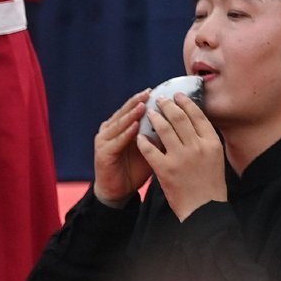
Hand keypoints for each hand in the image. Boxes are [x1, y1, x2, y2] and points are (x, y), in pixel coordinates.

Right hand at [92, 91, 153, 205]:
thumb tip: (178, 120)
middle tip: (150, 92)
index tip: (157, 90)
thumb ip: (157, 135)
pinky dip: (126, 133)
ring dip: (131, 114)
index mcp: (120, 126)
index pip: (132, 108)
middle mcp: (110, 129)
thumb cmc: (135, 168)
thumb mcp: (149, 148)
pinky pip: (116, 141)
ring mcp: (104, 141)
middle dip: (138, 101)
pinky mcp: (103, 154)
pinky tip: (135, 127)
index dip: (143, 99)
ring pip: (120, 124)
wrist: (118, 190)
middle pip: (125, 112)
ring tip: (143, 105)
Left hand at [136, 93, 228, 219]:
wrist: (204, 209)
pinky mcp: (166, 170)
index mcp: (211, 142)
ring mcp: (181, 158)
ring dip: (155, 118)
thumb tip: (194, 121)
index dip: (186, 102)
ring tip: (149, 112)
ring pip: (164, 129)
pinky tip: (140, 136)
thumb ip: (205, 140)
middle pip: (179, 118)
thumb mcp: (215, 158)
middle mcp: (197, 147)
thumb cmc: (210, 184)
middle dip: (168, 105)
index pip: (197, 115)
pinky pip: (151, 149)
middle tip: (160, 99)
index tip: (178, 95)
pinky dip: (144, 140)